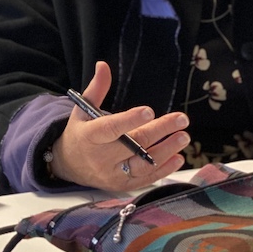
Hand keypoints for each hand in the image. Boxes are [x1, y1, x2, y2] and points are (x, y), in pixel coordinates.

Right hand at [50, 61, 189, 190]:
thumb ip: (96, 88)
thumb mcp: (82, 110)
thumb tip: (103, 65)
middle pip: (134, 145)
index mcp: (89, 136)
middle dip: (160, 131)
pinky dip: (163, 169)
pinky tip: (178, 157)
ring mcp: (112, 174)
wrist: (68, 165)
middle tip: (181, 119)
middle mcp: (100, 157)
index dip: (130, 120)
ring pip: (143, 164)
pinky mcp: (121, 186)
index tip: (149, 111)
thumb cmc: (79, 133)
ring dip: (166, 150)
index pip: (111, 128)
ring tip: (183, 136)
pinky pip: (145, 179)